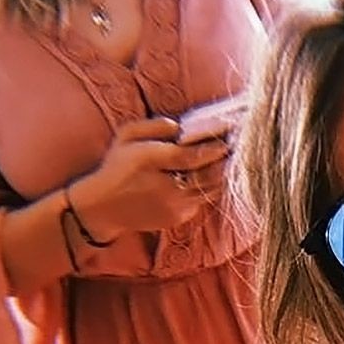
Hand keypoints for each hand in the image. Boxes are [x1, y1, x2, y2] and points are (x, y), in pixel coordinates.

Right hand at [69, 117, 229, 240]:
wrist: (103, 208)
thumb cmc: (116, 167)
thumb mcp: (126, 137)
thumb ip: (153, 127)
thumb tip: (181, 126)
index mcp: (151, 162)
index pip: (192, 156)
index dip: (215, 146)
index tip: (231, 133)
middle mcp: (167, 188)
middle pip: (209, 175)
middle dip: (226, 159)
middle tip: (240, 144)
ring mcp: (176, 206)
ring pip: (211, 188)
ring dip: (223, 173)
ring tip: (231, 157)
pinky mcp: (181, 217)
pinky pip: (204, 198)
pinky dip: (211, 186)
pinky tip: (214, 173)